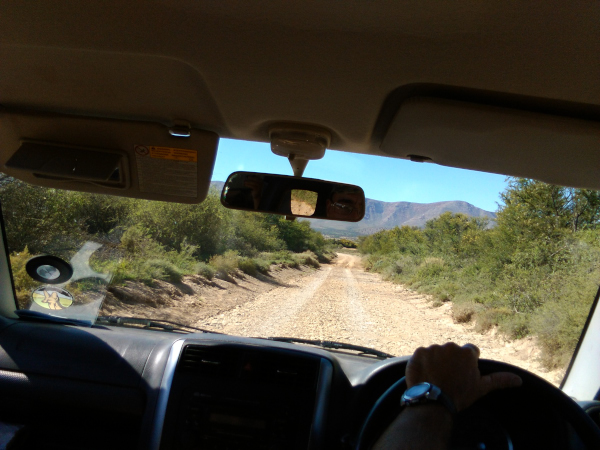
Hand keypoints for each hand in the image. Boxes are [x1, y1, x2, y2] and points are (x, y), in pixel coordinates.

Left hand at [406, 342, 522, 411]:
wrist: (433, 401)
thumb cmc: (459, 395)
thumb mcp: (481, 388)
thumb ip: (499, 380)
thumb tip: (519, 379)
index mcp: (466, 353)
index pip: (469, 351)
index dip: (467, 363)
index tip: (462, 373)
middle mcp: (450, 346)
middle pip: (451, 352)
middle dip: (451, 361)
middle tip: (448, 378)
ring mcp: (433, 348)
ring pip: (436, 353)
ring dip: (436, 362)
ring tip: (435, 378)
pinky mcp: (418, 352)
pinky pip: (421, 355)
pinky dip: (422, 363)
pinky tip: (425, 375)